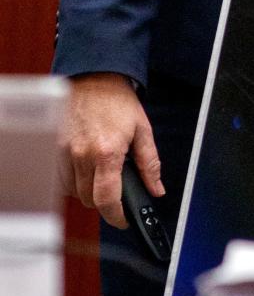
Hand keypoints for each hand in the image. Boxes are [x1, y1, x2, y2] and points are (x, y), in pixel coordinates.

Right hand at [58, 72, 163, 229]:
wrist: (94, 76)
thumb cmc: (117, 100)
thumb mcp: (142, 129)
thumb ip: (149, 163)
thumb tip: (156, 189)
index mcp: (107, 152)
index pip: (107, 199)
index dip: (116, 216)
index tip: (123, 219)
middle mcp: (83, 155)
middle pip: (90, 199)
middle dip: (104, 199)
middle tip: (115, 186)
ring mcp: (65, 152)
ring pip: (75, 192)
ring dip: (88, 190)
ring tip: (101, 172)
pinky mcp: (55, 149)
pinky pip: (62, 179)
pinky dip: (74, 181)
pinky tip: (86, 167)